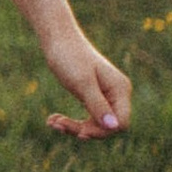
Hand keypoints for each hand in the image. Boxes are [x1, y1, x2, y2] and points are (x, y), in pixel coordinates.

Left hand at [40, 27, 130, 142]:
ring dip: (73, 127)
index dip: (102, 131)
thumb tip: (114, 127)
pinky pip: (86, 118)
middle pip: (106, 127)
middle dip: (83, 129)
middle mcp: (117, 95)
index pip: (120, 123)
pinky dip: (70, 121)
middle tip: (57, 124)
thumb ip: (98, 105)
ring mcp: (105, 96)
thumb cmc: (69, 57)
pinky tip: (52, 119)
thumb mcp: (82, 83)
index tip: (80, 131)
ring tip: (51, 122)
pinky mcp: (93, 97)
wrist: (57, 39)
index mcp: (120, 90)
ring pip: (94, 125)